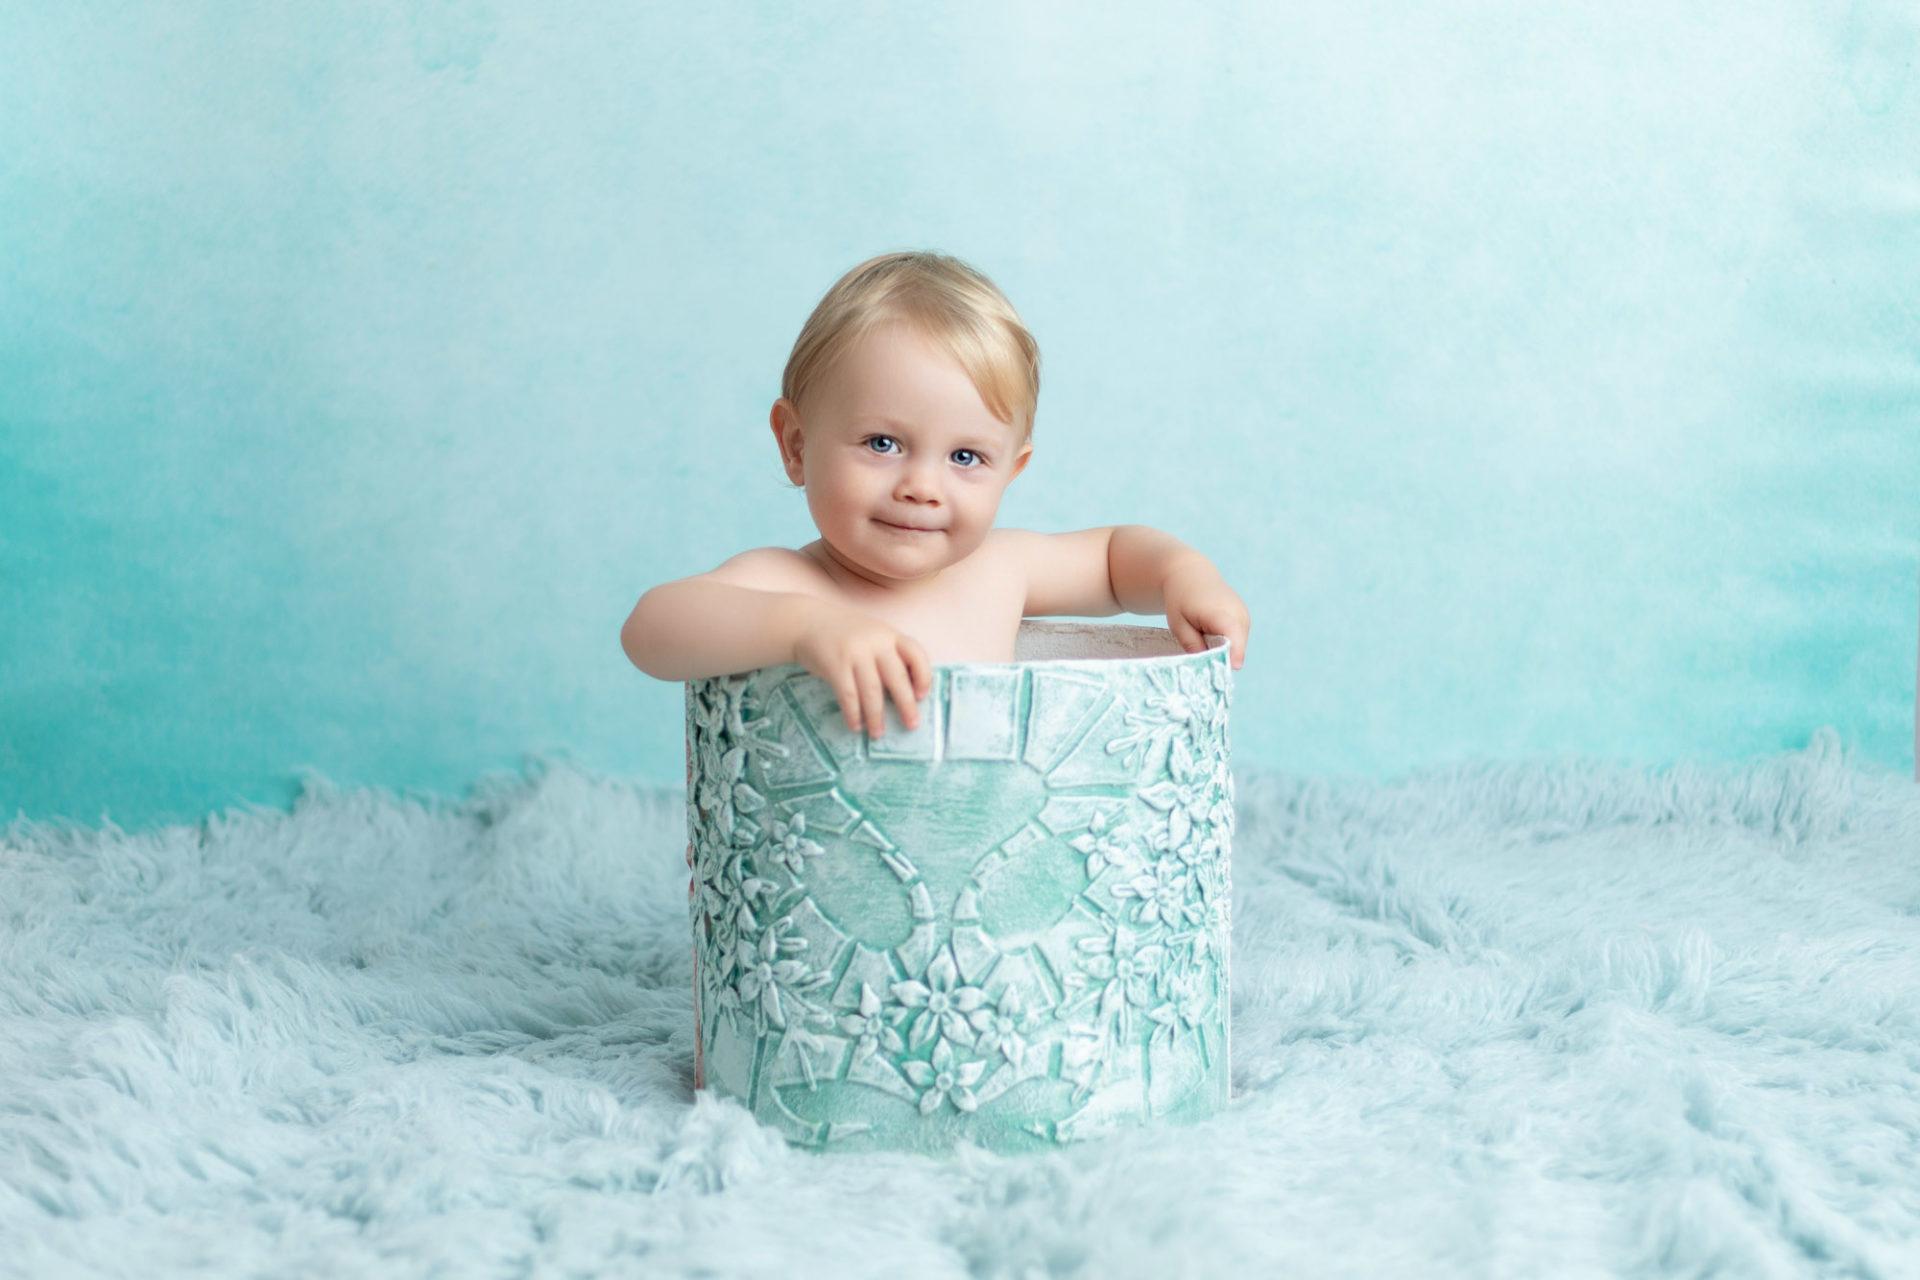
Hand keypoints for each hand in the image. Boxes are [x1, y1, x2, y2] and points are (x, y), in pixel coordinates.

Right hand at [792, 605, 933, 737]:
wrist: (807, 621)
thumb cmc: (844, 635)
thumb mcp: (872, 636)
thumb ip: (888, 656)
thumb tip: (904, 695)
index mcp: (889, 635)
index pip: (915, 653)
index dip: (923, 676)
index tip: (922, 695)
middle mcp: (875, 642)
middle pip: (897, 677)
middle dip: (906, 705)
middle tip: (911, 725)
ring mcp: (855, 652)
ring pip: (872, 691)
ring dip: (876, 716)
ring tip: (877, 733)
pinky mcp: (835, 664)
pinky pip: (848, 695)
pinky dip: (853, 713)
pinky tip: (855, 725)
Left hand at [1162, 562, 1250, 669]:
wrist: (1191, 574)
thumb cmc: (1181, 599)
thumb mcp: (1178, 624)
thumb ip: (1192, 645)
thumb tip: (1206, 665)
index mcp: (1221, 613)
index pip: (1233, 640)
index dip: (1231, 657)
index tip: (1227, 671)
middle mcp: (1239, 614)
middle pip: (1236, 648)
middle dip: (1221, 658)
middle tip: (1201, 663)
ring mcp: (1244, 616)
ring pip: (1237, 645)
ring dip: (1223, 650)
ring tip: (1202, 639)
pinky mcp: (1244, 618)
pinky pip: (1237, 639)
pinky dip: (1225, 643)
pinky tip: (1210, 634)